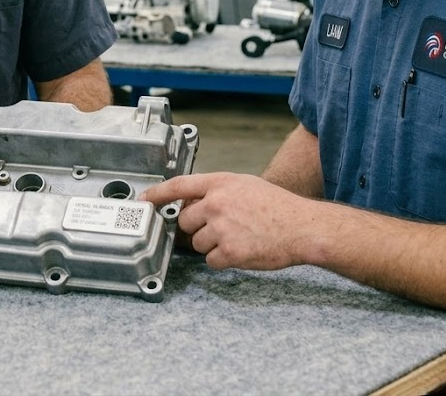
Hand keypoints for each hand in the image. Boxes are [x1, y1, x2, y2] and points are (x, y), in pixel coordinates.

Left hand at [140, 172, 313, 270]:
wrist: (302, 227)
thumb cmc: (277, 206)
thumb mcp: (243, 185)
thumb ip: (216, 190)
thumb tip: (191, 201)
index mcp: (219, 184)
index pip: (177, 186)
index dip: (157, 194)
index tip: (144, 201)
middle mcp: (216, 204)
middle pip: (185, 221)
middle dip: (198, 227)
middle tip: (222, 227)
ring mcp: (222, 228)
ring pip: (197, 244)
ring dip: (212, 245)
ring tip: (238, 237)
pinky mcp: (229, 252)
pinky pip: (211, 261)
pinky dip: (223, 260)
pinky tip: (242, 249)